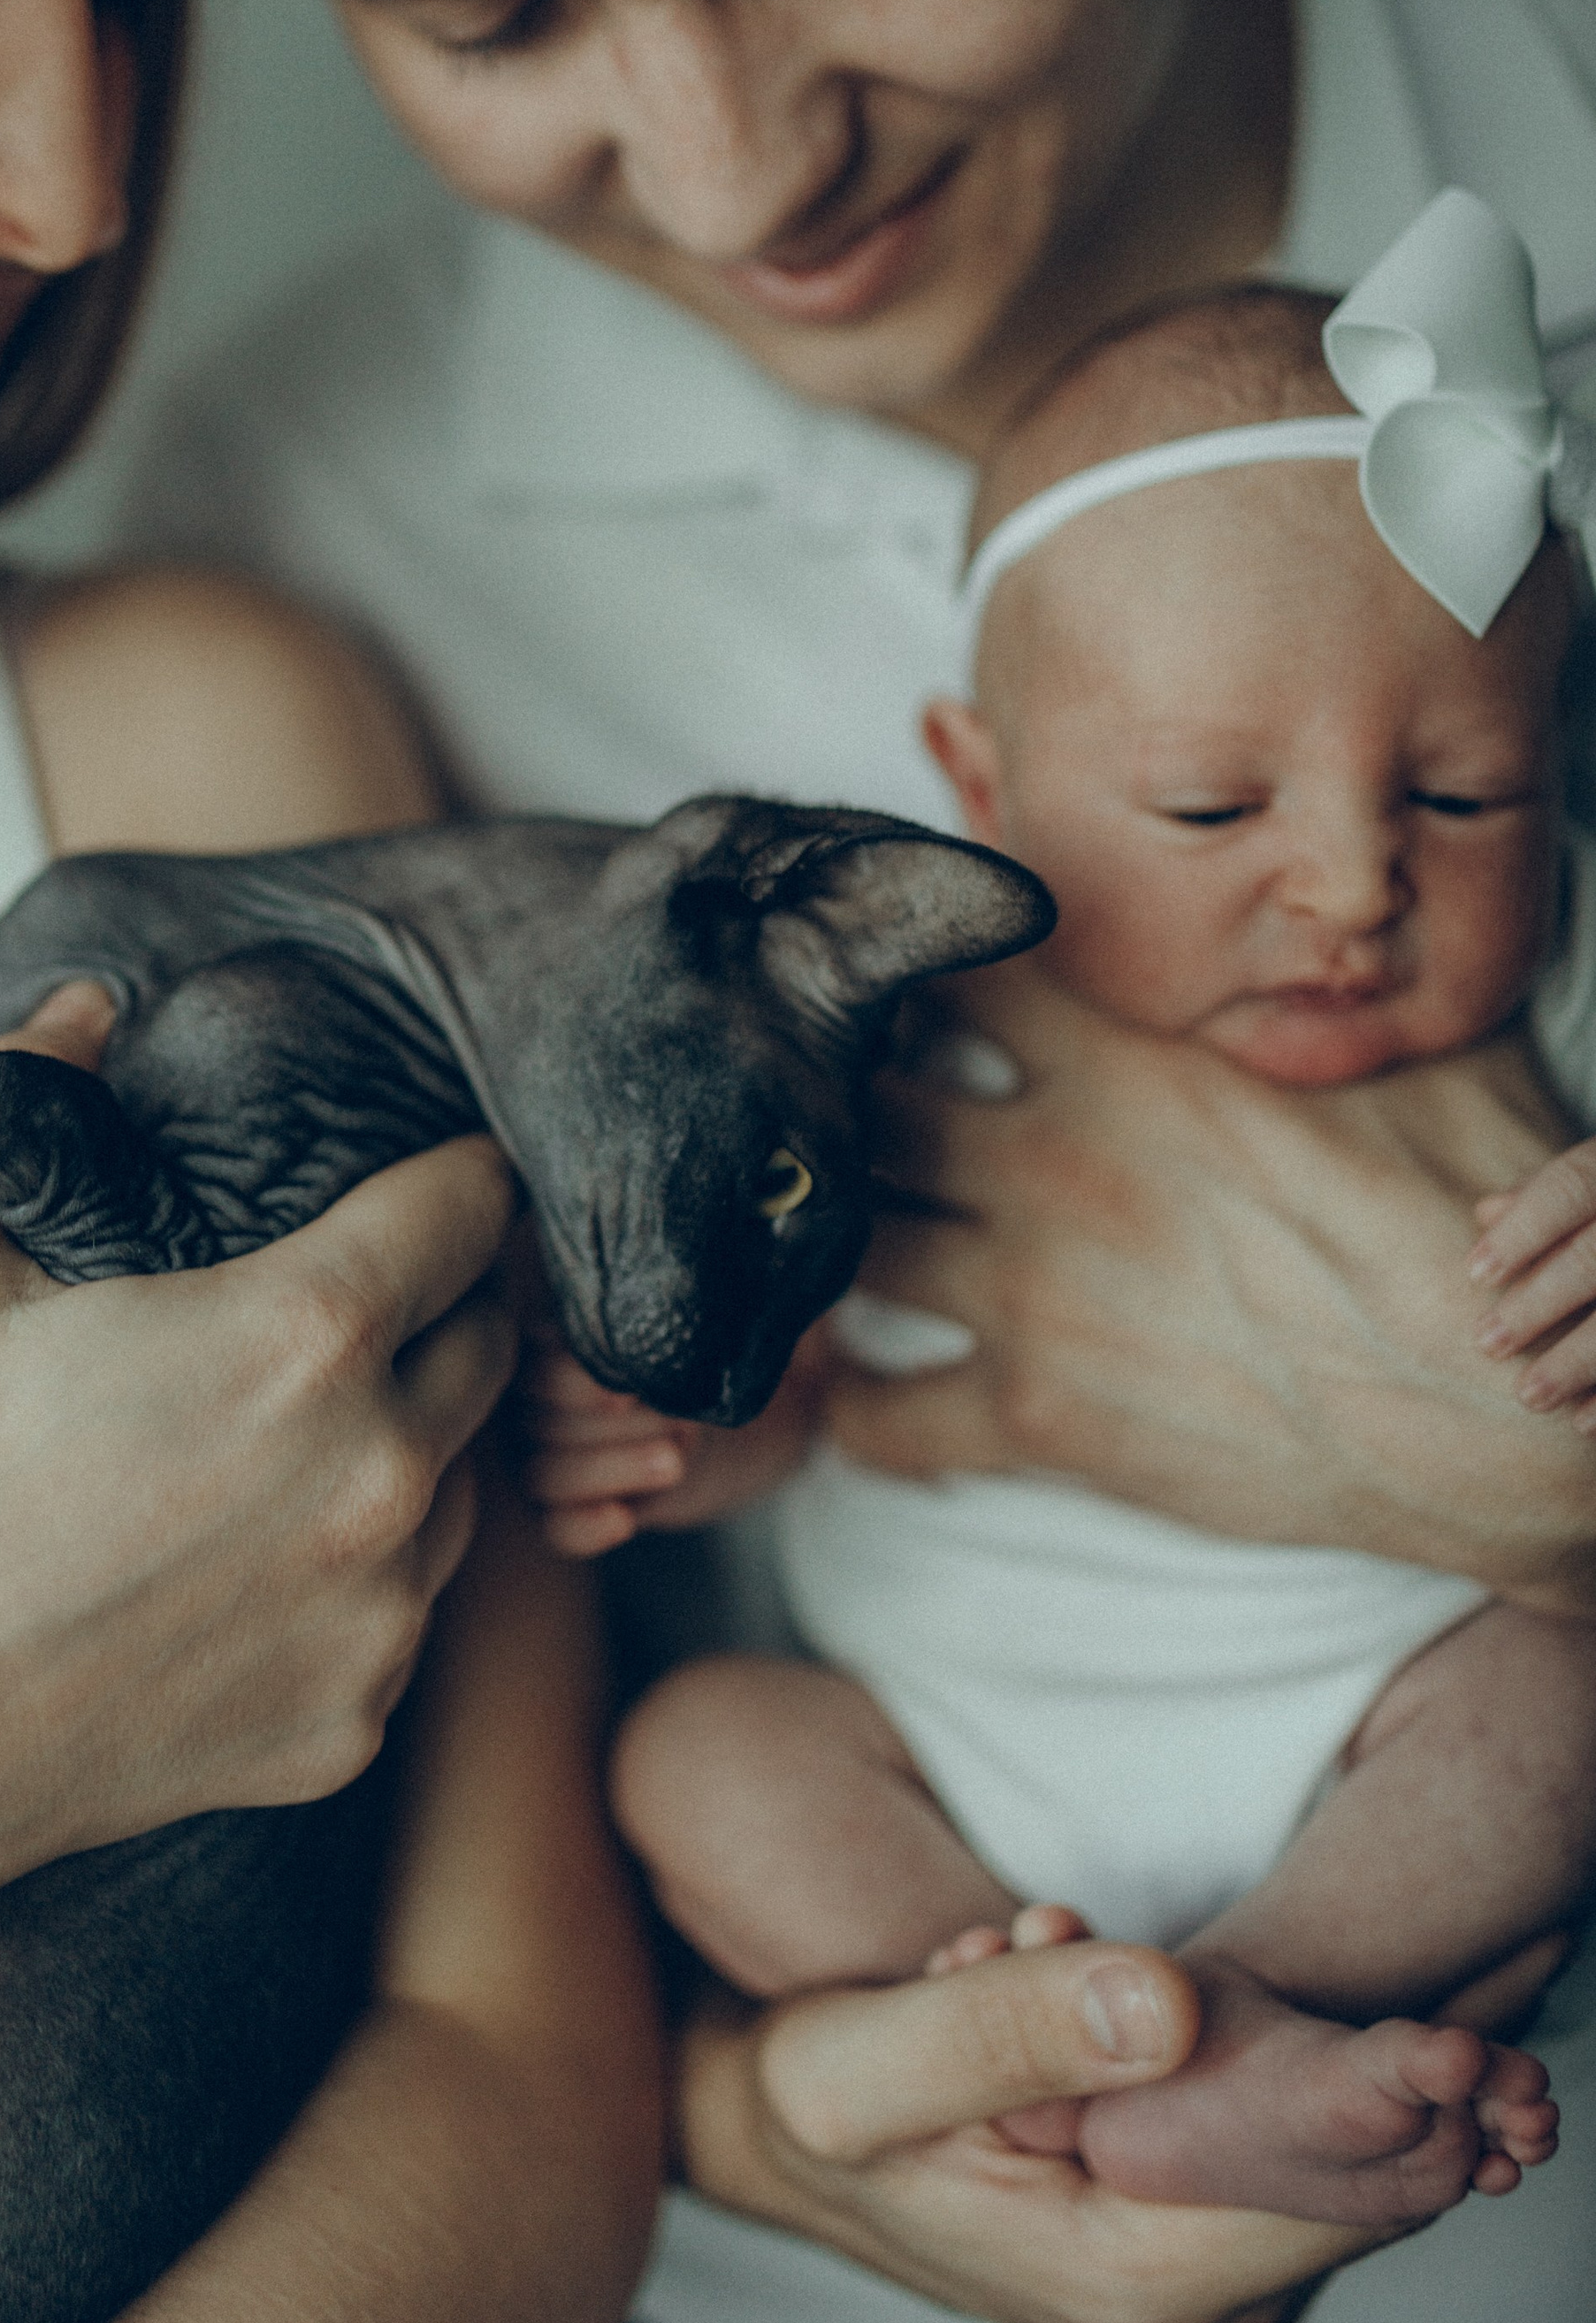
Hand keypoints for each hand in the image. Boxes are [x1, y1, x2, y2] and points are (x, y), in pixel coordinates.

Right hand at [0, 1103, 521, 1948]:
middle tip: (343, 1306)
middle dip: (436, 1307)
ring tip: (278, 1444)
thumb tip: (90, 1004)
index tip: (421, 1176)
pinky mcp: (354, 1722)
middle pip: (490, 1342)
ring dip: (403, 1449)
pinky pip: (401, 1617)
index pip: (470, 1205)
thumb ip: (28, 1094)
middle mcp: (383, 1473)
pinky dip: (354, 1583)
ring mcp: (378, 1613)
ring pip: (460, 1487)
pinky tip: (243, 1571)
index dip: (449, 1175)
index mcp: (307, 1334)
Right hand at [519, 1322, 835, 1556]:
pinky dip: (584, 1527)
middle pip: (540, 1423)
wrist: (733, 1418)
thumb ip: (680, 1309)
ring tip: (674, 1461)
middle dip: (611, 1427)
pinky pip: (558, 1528)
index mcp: (544, 1346)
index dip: (574, 1382)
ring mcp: (544, 1458)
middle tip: (675, 1420)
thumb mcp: (693, 1324)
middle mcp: (531, 1403)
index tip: (629, 1391)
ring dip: (609, 1470)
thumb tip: (718, 1274)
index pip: (533, 1369)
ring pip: (545, 1475)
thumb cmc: (701, 1354)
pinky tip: (622, 1521)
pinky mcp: (572, 1510)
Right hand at [674, 1915, 1385, 2322]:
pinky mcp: (1201, 2251)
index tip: (1172, 1965)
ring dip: (1176, 2022)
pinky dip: (1173, 2048)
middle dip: (1204, 2020)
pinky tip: (1057, 2000)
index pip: (1335, 2181)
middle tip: (1034, 1951)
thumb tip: (1179, 2003)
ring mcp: (1207, 2296)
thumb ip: (1009, 2029)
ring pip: (1281, 2123)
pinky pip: (1248, 2128)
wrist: (787, 2141)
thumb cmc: (818, 2106)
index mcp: (1136, 2292)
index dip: (1317, 2059)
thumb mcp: (862, 2058)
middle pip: (1320, 2151)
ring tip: (1020, 1966)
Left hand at [827, 963, 1595, 1611]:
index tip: (907, 993)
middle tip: (842, 1118)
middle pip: (867, 1100)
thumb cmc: (1464, 1223)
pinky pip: (883, 1416)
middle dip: (846, 1104)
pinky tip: (875, 1389)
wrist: (1486, 1409)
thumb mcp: (1414, 1051)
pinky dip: (862, 1407)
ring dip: (837, 1245)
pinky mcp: (1039, 1416)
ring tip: (839, 1243)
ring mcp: (1033, 1292)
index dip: (915, 976)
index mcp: (1128, 1053)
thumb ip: (1334, 979)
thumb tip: (1344, 906)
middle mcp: (1053, 1160)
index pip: (953, 971)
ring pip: (851, 1247)